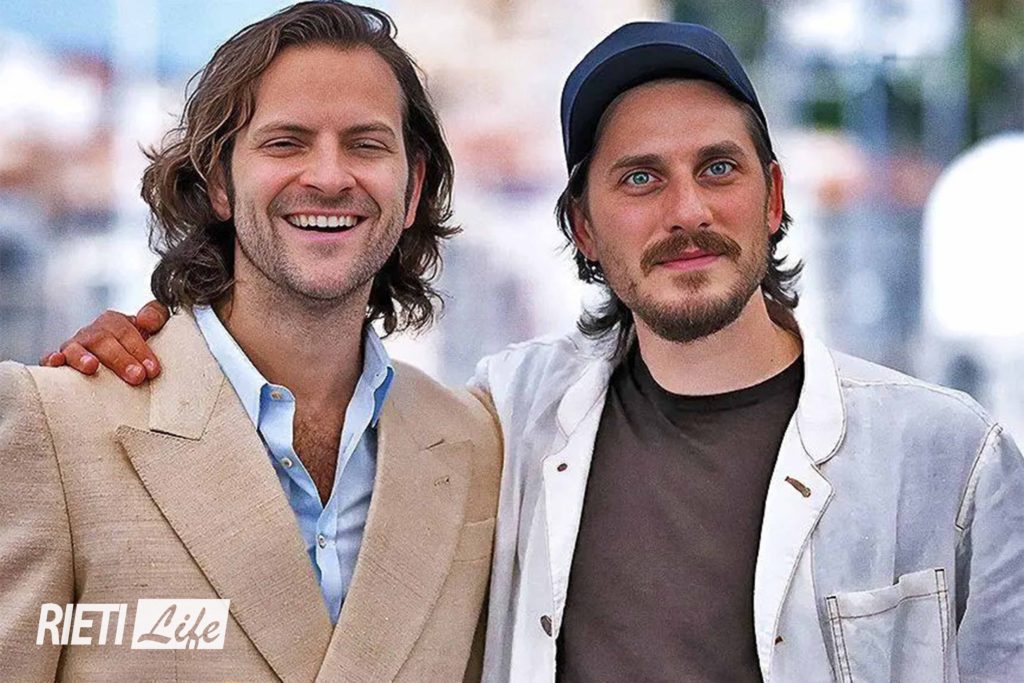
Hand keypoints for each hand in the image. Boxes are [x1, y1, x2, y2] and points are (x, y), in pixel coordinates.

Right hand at [40, 301, 169, 384]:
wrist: (117, 359)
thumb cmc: (136, 348)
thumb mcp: (151, 328)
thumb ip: (155, 316)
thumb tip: (146, 320)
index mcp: (114, 322)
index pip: (125, 331)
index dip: (140, 349)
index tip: (152, 369)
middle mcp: (92, 333)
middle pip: (102, 340)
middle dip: (120, 359)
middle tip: (137, 376)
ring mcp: (74, 347)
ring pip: (74, 348)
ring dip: (82, 357)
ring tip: (92, 367)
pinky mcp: (60, 361)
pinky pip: (51, 358)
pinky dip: (51, 359)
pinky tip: (55, 363)